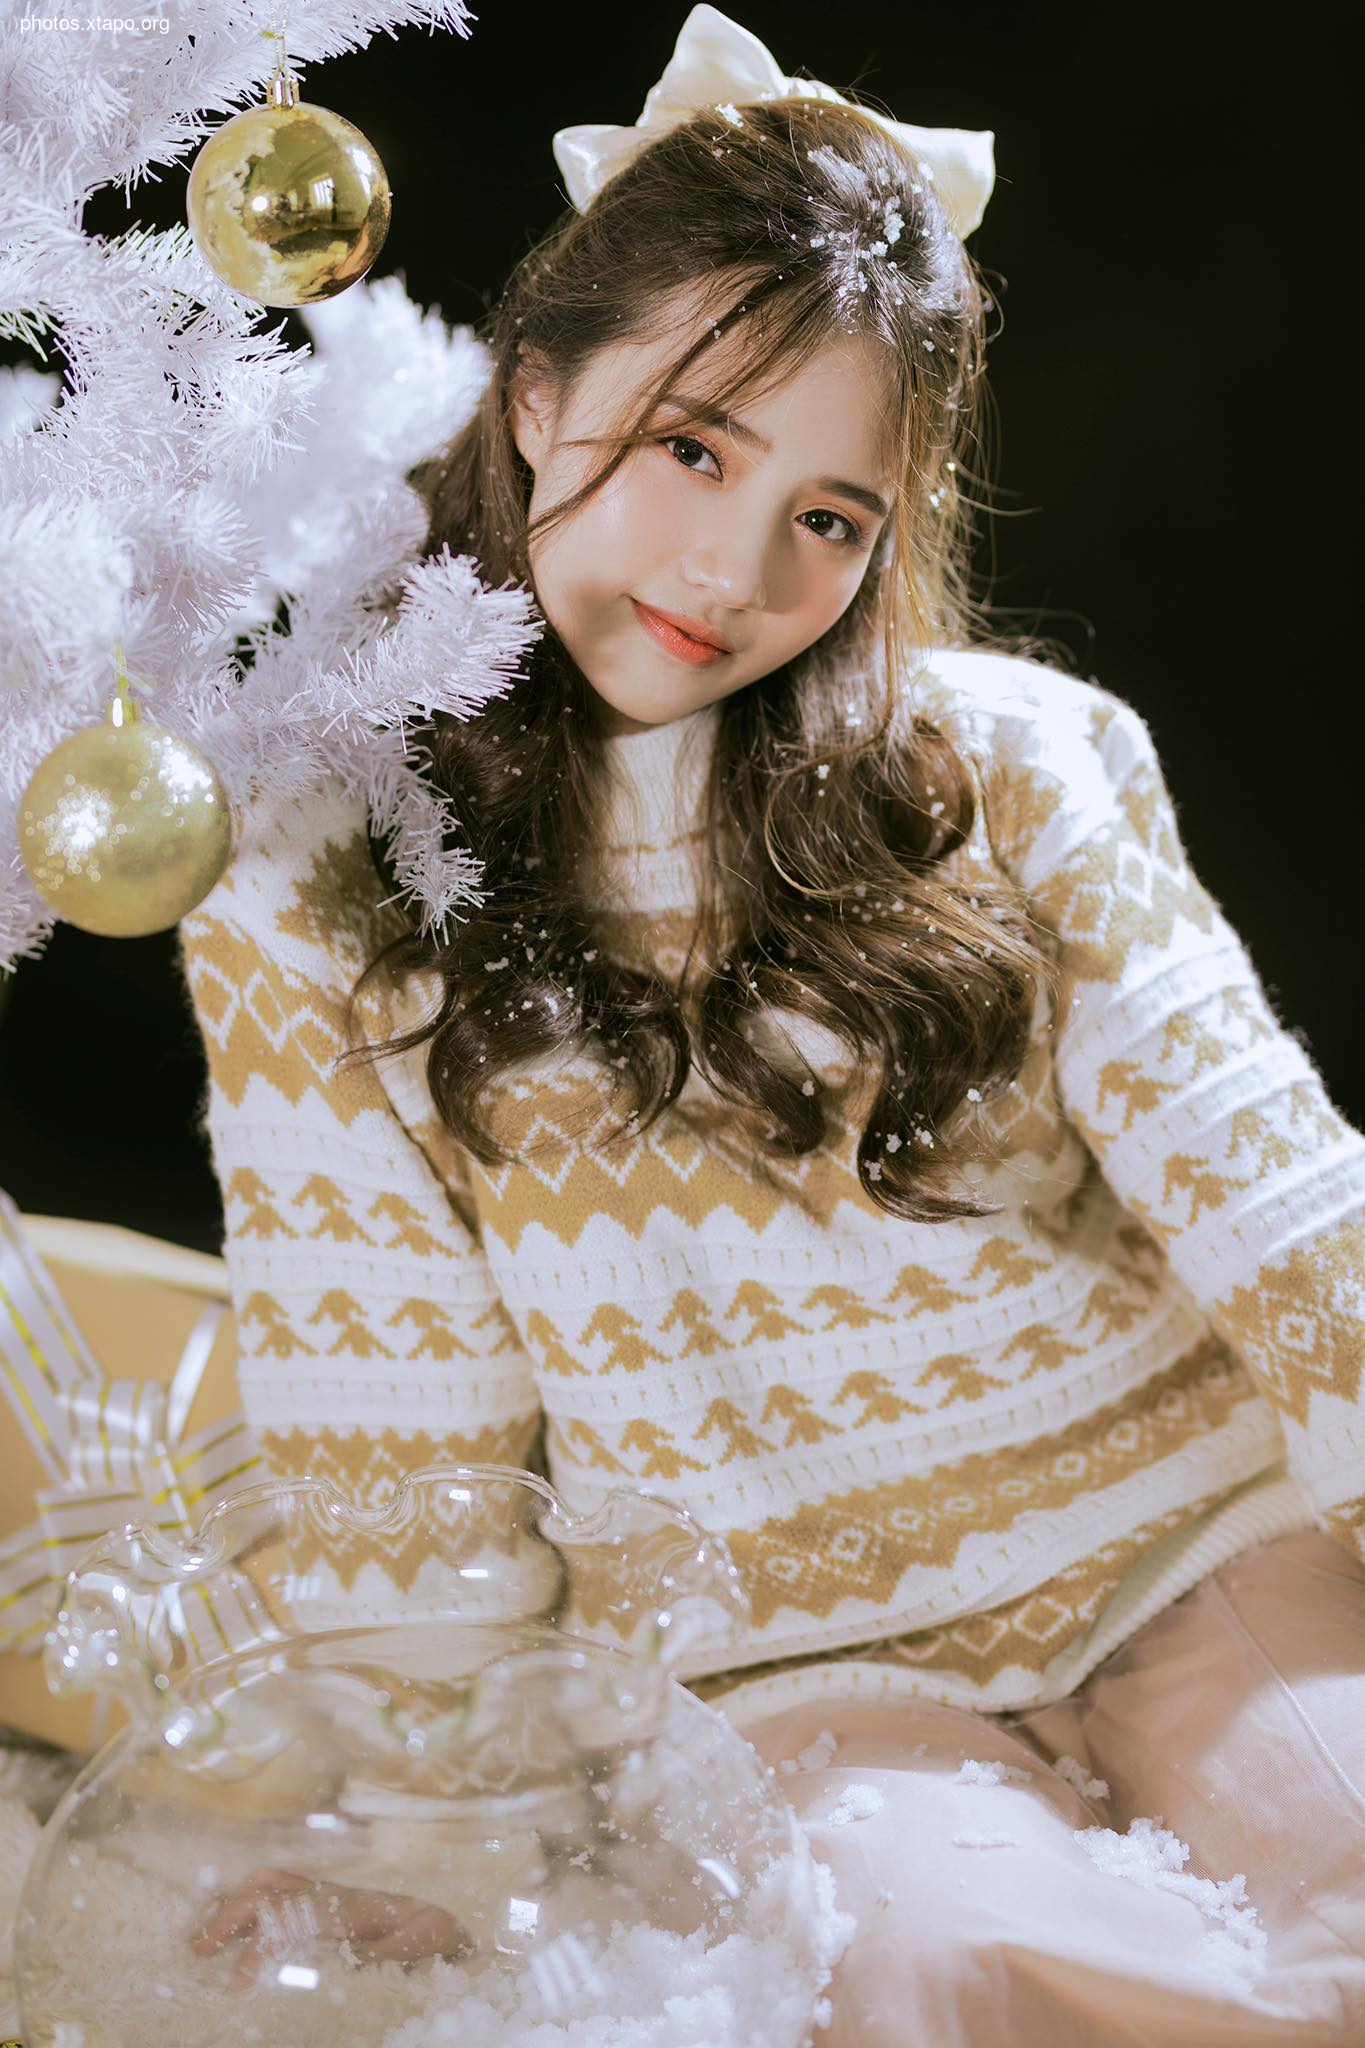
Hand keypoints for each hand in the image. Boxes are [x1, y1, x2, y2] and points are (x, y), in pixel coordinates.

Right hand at [189, 1864, 473, 1988]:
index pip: (287, 1917)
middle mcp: (327, 1895)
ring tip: (199, 1938)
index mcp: (345, 1907)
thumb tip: (353, 1965)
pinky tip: (228, 1931)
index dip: (257, 1948)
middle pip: (267, 1890)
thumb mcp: (416, 1947)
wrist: (441, 1923)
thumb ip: (388, 1956)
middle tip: (195, 1951)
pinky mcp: (319, 1906)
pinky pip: (277, 1894)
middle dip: (227, 1916)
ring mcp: (322, 1896)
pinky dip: (246, 1904)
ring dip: (231, 1904)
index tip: (233, 1983)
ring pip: (269, 1882)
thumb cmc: (429, 1935)